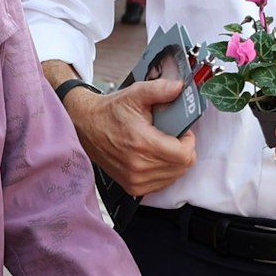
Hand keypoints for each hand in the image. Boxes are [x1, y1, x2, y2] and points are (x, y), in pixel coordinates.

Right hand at [62, 80, 196, 195]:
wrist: (86, 126)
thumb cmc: (110, 112)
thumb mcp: (135, 94)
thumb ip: (160, 90)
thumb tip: (180, 87)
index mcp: (142, 143)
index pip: (184, 155)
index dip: (189, 141)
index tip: (182, 132)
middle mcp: (139, 166)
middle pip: (182, 166)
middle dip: (183, 150)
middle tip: (172, 136)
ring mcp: (135, 180)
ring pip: (174, 176)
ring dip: (174, 161)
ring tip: (161, 145)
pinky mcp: (132, 187)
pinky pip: (162, 184)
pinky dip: (165, 171)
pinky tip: (155, 157)